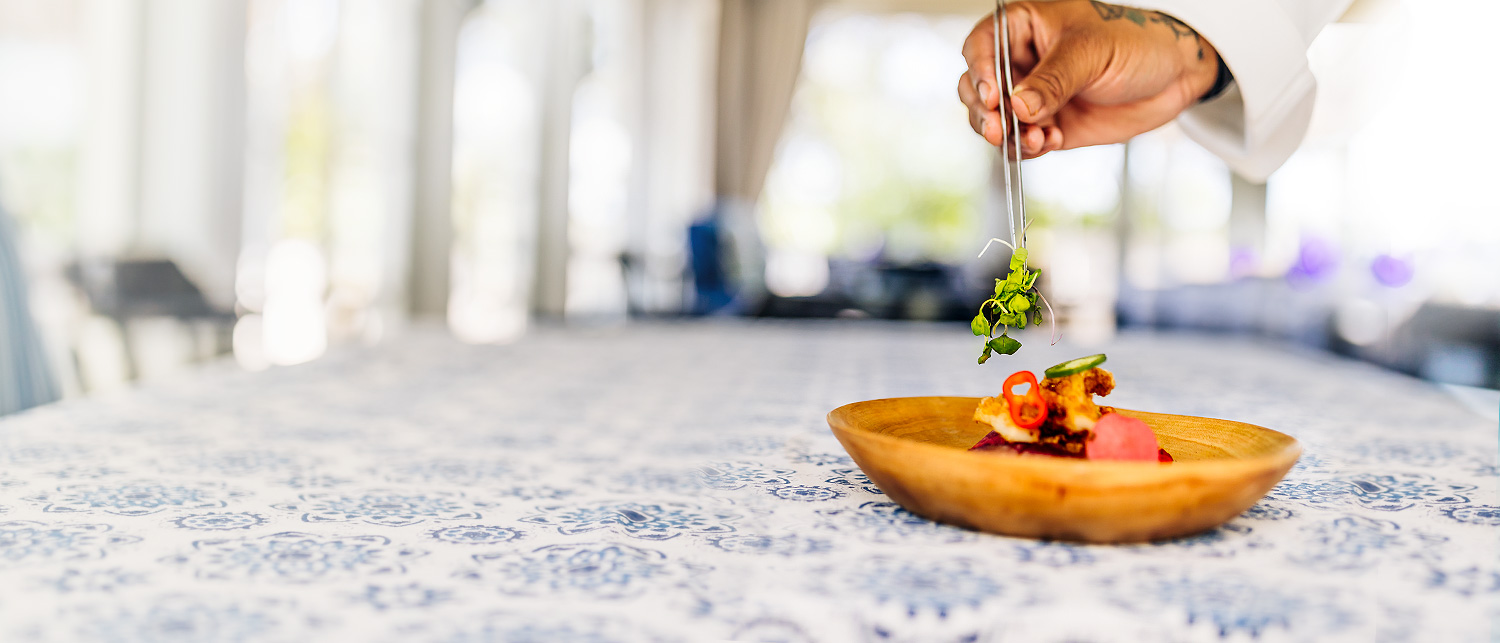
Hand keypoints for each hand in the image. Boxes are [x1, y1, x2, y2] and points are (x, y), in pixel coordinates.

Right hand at [958, 0, 1220, 158]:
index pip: (982, 47)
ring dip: (1007, 136)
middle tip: (1001, 129)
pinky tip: (1049, 143)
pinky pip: (1020, 143)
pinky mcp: (1046, 125)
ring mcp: (1031, 97)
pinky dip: (1027, 149)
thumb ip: (1053, 80)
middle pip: (978, 89)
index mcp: (1023, 27)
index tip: (993, 97)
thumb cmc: (1136, 42)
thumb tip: (1017, 107)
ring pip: (994, 121)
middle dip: (985, 113)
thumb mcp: (1091, 53)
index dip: (980, 72)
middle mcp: (1021, 62)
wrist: (1174, 76)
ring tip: (1037, 140)